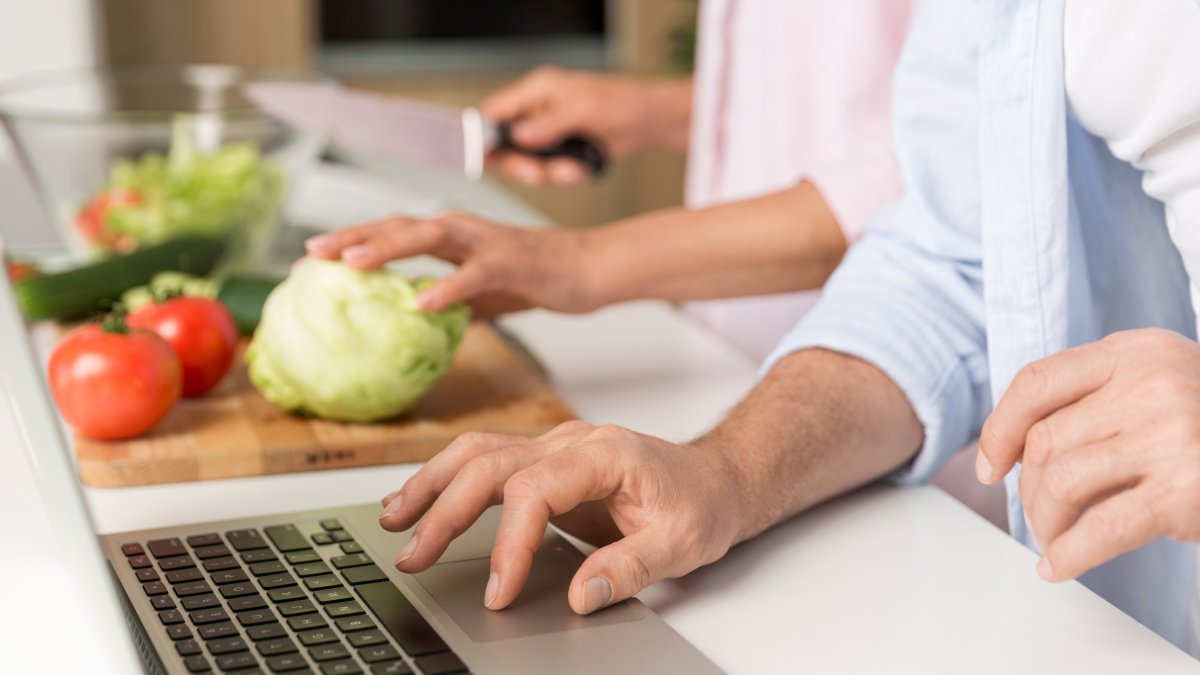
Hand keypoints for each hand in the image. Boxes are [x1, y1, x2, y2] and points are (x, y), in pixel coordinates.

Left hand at [304, 211, 595, 317]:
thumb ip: (446, 300)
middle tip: (313, 252)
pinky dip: (446, 287)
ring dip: (387, 248)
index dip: (349, 240)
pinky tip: (421, 302)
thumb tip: (413, 324)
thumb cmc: (532, 277)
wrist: (585, 269)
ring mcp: (483, 241)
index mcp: (448, 235)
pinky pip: (472, 275)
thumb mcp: (478, 291)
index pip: (390, 232)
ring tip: (352, 264)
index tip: (309, 258)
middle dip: (353, 236)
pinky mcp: (509, 261)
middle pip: (397, 225)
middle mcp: (459, 228)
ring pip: (427, 236)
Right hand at [377, 421, 741, 614]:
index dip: (509, 541)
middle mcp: (572, 441)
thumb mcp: (682, 544)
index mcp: (605, 454)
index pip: (535, 489)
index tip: (497, 591)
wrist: (714, 479)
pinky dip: (448, 480)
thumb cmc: (700, 504)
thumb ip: (630, 568)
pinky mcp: (545, 461)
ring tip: (393, 520)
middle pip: (492, 464)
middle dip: (446, 511)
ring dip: (432, 485)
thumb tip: (578, 595)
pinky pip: (487, 462)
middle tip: (413, 556)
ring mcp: (555, 446)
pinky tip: (421, 502)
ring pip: (478, 453)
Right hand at [482, 67, 690, 185]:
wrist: (652, 122)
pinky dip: (563, 177)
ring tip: (573, 171)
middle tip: (538, 174)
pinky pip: (549, 172)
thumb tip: (520, 135)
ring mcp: (549, 133)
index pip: (495, 112)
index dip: (485, 136)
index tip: (486, 159)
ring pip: (528, 163)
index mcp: (538, 90)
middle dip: (524, 165)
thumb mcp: (585, 110)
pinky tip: (581, 171)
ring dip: (549, 174)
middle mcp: (538, 111)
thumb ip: (549, 123)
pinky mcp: (561, 151)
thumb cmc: (625, 103)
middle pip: (507, 145)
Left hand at [978, 328, 1199, 580]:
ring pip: (1061, 481)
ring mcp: (1172, 436)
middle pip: (1044, 439)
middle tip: (1040, 513)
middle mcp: (1152, 385)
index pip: (1036, 382)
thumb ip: (1095, 395)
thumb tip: (1009, 446)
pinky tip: (1059, 565)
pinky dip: (1068, 553)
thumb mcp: (1157, 381)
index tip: (991, 465)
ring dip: (1045, 520)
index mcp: (1135, 351)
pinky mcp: (1184, 492)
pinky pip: (1099, 528)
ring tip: (1055, 536)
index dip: (999, 428)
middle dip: (1028, 486)